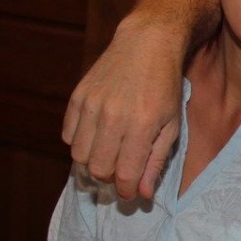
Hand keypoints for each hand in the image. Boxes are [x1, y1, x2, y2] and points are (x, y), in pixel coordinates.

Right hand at [63, 18, 183, 199]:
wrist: (146, 45)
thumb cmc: (165, 87)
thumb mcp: (172, 125)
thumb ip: (156, 161)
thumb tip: (142, 195)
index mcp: (141, 125)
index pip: (123, 174)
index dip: (125, 191)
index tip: (129, 192)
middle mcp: (112, 116)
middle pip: (97, 169)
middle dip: (109, 178)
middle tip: (120, 171)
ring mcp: (91, 105)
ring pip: (78, 156)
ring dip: (92, 163)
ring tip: (108, 155)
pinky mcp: (77, 97)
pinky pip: (68, 135)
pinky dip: (79, 143)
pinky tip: (97, 136)